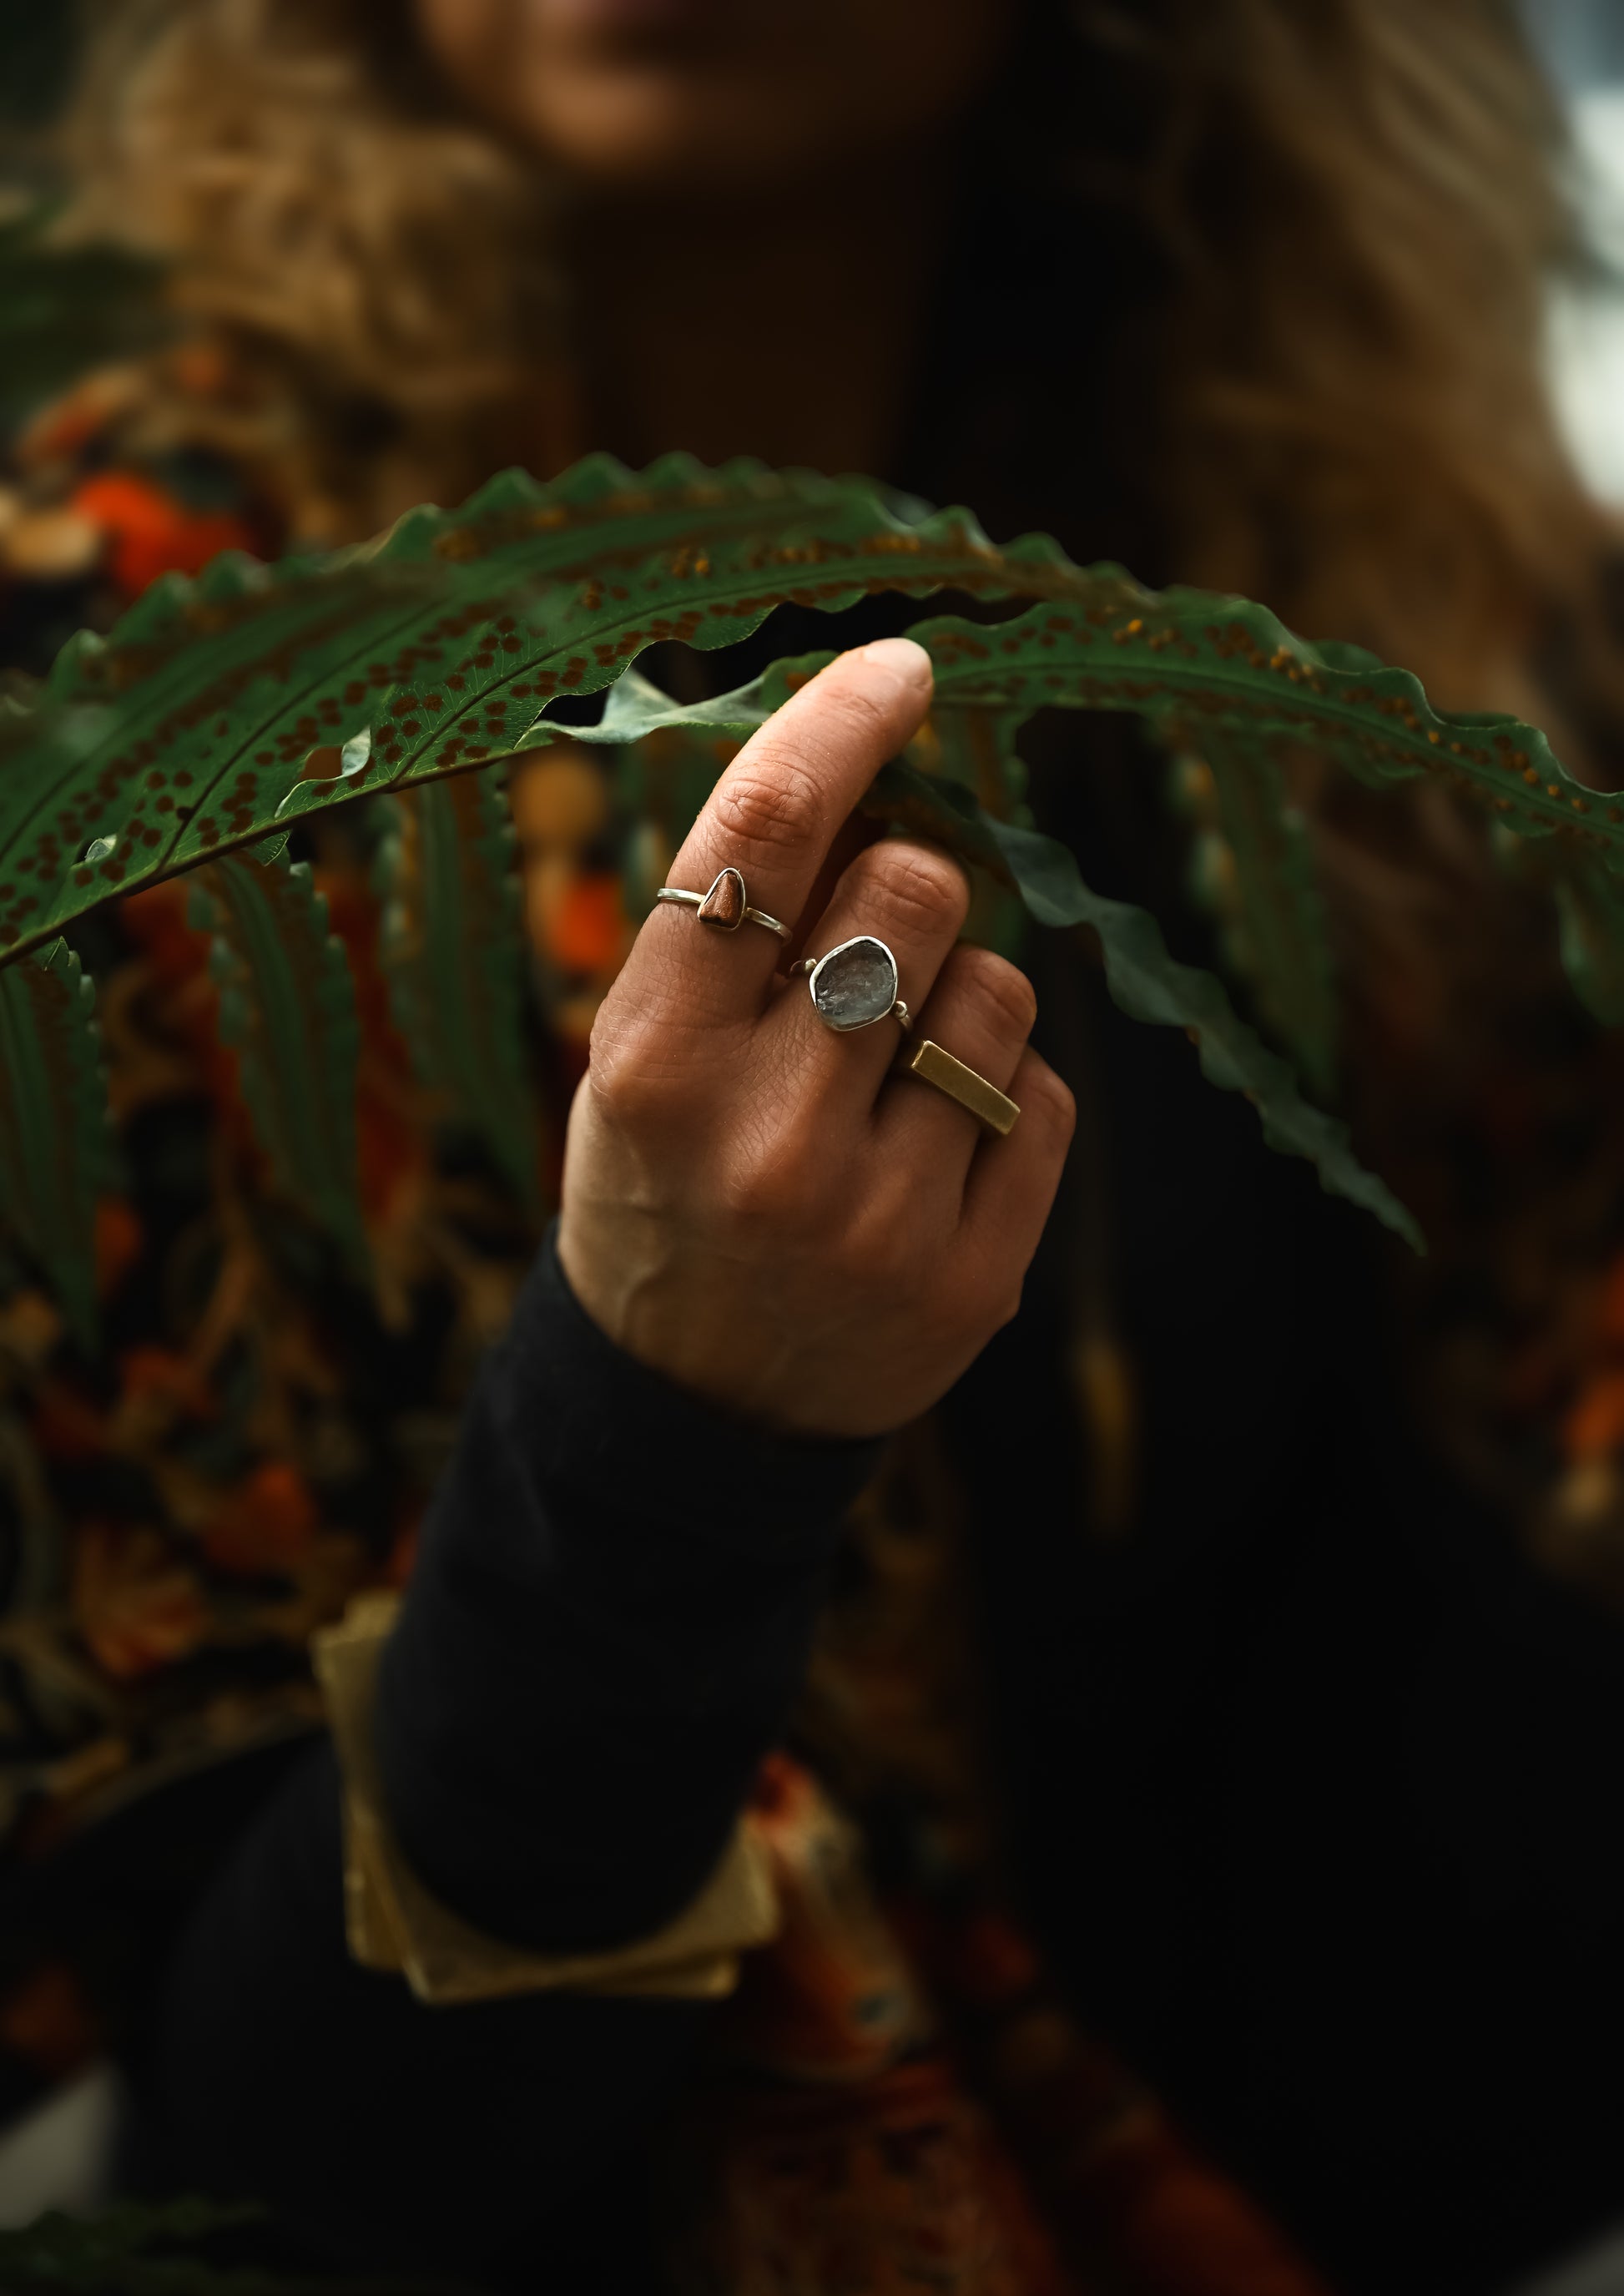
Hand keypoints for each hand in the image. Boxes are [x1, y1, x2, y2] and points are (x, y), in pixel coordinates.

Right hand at [557, 637, 1075, 1437]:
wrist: (688, 1412)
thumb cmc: (664, 1187)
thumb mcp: (638, 1057)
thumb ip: (731, 928)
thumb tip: (872, 759)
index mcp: (653, 1060)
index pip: (767, 828)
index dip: (846, 719)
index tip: (906, 667)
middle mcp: (764, 1136)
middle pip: (917, 886)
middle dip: (908, 888)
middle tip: (866, 953)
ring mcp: (877, 1216)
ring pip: (1001, 986)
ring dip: (959, 997)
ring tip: (888, 1075)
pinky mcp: (972, 1276)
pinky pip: (1044, 1094)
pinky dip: (1001, 1095)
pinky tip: (929, 1152)